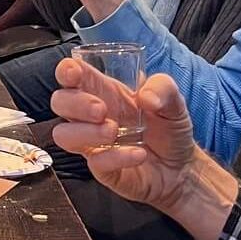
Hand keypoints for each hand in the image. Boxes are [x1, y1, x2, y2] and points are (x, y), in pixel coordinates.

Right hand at [50, 60, 204, 208]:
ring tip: (113, 132)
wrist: (181, 167)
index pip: (72, 76)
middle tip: (101, 110)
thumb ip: (163, 88)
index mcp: (104, 91)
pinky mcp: (102, 168)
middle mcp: (92, 116)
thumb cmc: (170, 129)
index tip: (73, 73)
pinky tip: (138, 154)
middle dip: (74, 103)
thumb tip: (145, 97)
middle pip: (59, 102)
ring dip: (85, 131)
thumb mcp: (175, 101)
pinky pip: (95, 162)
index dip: (66, 71)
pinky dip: (116, 157)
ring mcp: (93, 143)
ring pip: (63, 134)